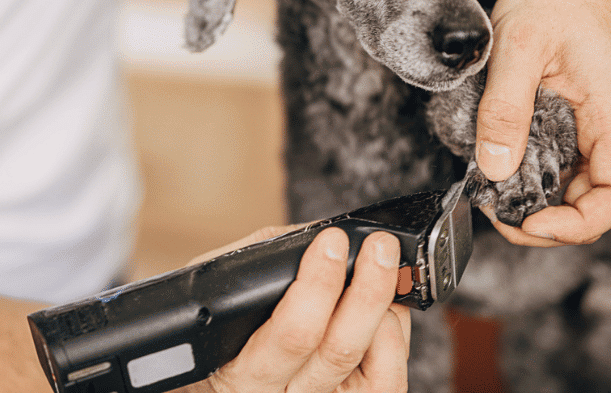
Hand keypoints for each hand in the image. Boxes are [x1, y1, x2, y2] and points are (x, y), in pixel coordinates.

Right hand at [186, 228, 410, 392]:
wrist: (221, 383)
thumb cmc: (219, 334)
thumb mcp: (215, 295)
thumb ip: (260, 264)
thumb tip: (318, 233)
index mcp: (243, 372)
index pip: (293, 334)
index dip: (319, 284)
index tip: (332, 242)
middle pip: (339, 348)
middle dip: (366, 288)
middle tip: (378, 247)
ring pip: (373, 366)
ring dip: (384, 310)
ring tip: (380, 273)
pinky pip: (388, 380)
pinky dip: (395, 338)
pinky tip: (384, 312)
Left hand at [474, 0, 610, 246]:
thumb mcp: (517, 46)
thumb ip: (504, 108)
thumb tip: (492, 167)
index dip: (576, 224)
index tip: (529, 221)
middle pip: (595, 203)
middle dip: (546, 220)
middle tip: (495, 213)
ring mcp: (600, 128)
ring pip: (576, 187)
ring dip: (538, 201)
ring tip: (492, 194)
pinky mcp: (582, 123)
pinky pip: (564, 164)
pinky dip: (534, 176)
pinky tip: (501, 168)